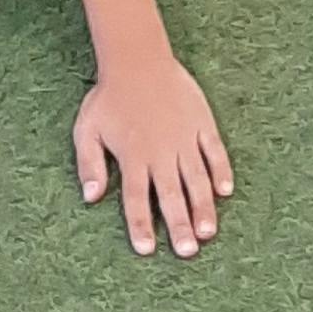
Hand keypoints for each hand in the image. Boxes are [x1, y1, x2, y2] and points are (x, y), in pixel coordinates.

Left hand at [73, 55, 233, 258]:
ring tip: (208, 232)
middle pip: (170, 195)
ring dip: (202, 206)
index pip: (136, 199)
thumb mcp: (87, 130)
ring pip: (196, 179)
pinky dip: (221, 170)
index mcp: (133, 157)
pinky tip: (225, 192)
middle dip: (179, 225)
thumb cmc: (108, 97)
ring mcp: (184, 138)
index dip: (141, 226)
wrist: (137, 59)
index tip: (147, 250)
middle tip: (187, 252)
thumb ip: (89, 165)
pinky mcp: (202, 123)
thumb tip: (91, 198)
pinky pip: (215, 151)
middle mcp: (160, 152)